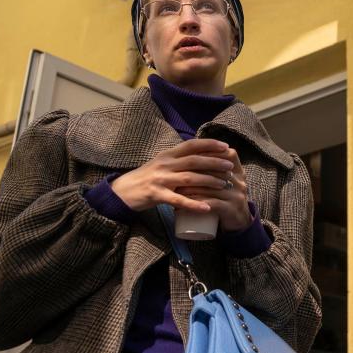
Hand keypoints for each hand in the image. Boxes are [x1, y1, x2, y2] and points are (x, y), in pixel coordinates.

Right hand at [110, 138, 235, 212]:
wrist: (122, 191)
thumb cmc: (146, 178)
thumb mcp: (161, 163)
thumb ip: (178, 160)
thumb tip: (201, 155)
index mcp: (167, 155)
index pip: (191, 145)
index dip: (209, 144)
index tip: (225, 146)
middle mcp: (165, 164)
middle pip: (194, 160)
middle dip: (214, 162)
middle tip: (230, 166)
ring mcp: (160, 179)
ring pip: (189, 179)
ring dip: (209, 181)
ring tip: (224, 184)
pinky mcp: (156, 195)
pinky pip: (178, 200)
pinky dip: (194, 204)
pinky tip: (207, 207)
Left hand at [176, 146, 252, 231]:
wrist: (238, 220)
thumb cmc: (225, 197)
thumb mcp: (226, 179)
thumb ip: (215, 165)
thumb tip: (192, 150)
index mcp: (238, 171)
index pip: (227, 154)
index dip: (210, 152)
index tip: (190, 155)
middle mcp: (239, 181)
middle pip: (217, 170)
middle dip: (196, 170)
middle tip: (178, 172)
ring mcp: (236, 196)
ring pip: (212, 187)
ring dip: (193, 187)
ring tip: (177, 188)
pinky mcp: (232, 209)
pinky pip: (213, 203)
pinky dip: (198, 202)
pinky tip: (187, 202)